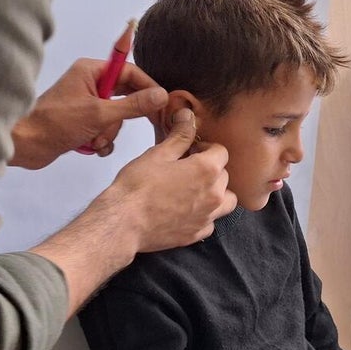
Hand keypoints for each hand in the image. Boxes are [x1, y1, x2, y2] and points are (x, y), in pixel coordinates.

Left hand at [10, 59, 167, 168]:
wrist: (26, 145)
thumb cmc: (57, 123)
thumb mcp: (99, 114)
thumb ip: (133, 105)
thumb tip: (161, 95)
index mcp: (91, 71)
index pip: (130, 72)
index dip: (147, 87)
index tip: (162, 103)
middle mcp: (89, 83)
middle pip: (125, 96)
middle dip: (121, 117)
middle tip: (131, 125)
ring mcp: (85, 103)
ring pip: (115, 117)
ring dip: (108, 132)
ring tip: (95, 140)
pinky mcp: (81, 122)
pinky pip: (104, 129)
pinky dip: (101, 140)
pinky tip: (92, 147)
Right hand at [105, 108, 236, 252]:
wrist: (123, 222)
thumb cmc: (137, 187)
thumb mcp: (158, 153)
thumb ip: (180, 135)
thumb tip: (188, 116)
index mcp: (207, 170)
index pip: (221, 152)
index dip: (205, 148)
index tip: (191, 151)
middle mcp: (214, 194)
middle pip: (224, 175)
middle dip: (210, 169)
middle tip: (187, 169)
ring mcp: (207, 216)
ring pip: (226, 201)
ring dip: (215, 193)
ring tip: (193, 190)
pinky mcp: (196, 233)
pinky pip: (211, 222)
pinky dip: (204, 215)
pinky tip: (186, 210)